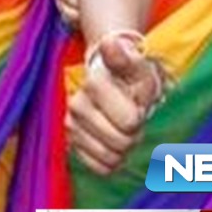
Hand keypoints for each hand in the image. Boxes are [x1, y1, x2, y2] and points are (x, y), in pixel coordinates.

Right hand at [66, 33, 163, 175]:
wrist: (113, 85)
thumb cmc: (131, 78)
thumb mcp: (138, 67)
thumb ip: (126, 59)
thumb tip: (109, 43)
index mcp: (94, 84)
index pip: (130, 122)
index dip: (139, 118)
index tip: (136, 105)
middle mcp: (77, 105)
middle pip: (121, 142)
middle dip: (134, 134)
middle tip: (132, 119)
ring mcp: (71, 126)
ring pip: (110, 158)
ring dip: (124, 149)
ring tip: (122, 129)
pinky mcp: (71, 143)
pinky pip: (99, 168)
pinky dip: (112, 161)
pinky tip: (113, 143)